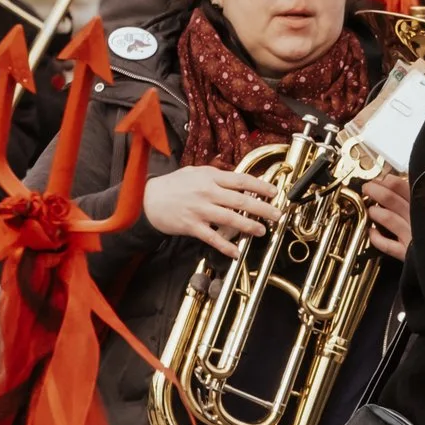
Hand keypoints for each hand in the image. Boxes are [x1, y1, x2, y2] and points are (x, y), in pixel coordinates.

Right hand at [143, 164, 277, 254]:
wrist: (146, 199)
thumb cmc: (173, 185)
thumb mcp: (195, 172)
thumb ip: (216, 176)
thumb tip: (238, 180)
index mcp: (210, 177)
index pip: (241, 180)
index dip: (260, 186)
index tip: (274, 192)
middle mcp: (207, 193)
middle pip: (240, 200)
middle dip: (262, 208)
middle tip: (277, 215)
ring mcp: (200, 210)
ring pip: (230, 218)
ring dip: (248, 226)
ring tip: (261, 231)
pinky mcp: (191, 226)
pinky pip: (212, 238)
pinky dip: (225, 246)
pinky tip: (236, 251)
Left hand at [362, 170, 410, 260]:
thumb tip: (419, 184)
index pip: (407, 188)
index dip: (391, 182)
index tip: (384, 179)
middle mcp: (420, 220)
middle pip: (394, 201)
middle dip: (378, 191)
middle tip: (368, 188)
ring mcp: (412, 237)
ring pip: (389, 219)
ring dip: (377, 212)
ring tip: (371, 209)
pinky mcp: (408, 255)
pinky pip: (387, 246)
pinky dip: (377, 238)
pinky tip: (372, 232)